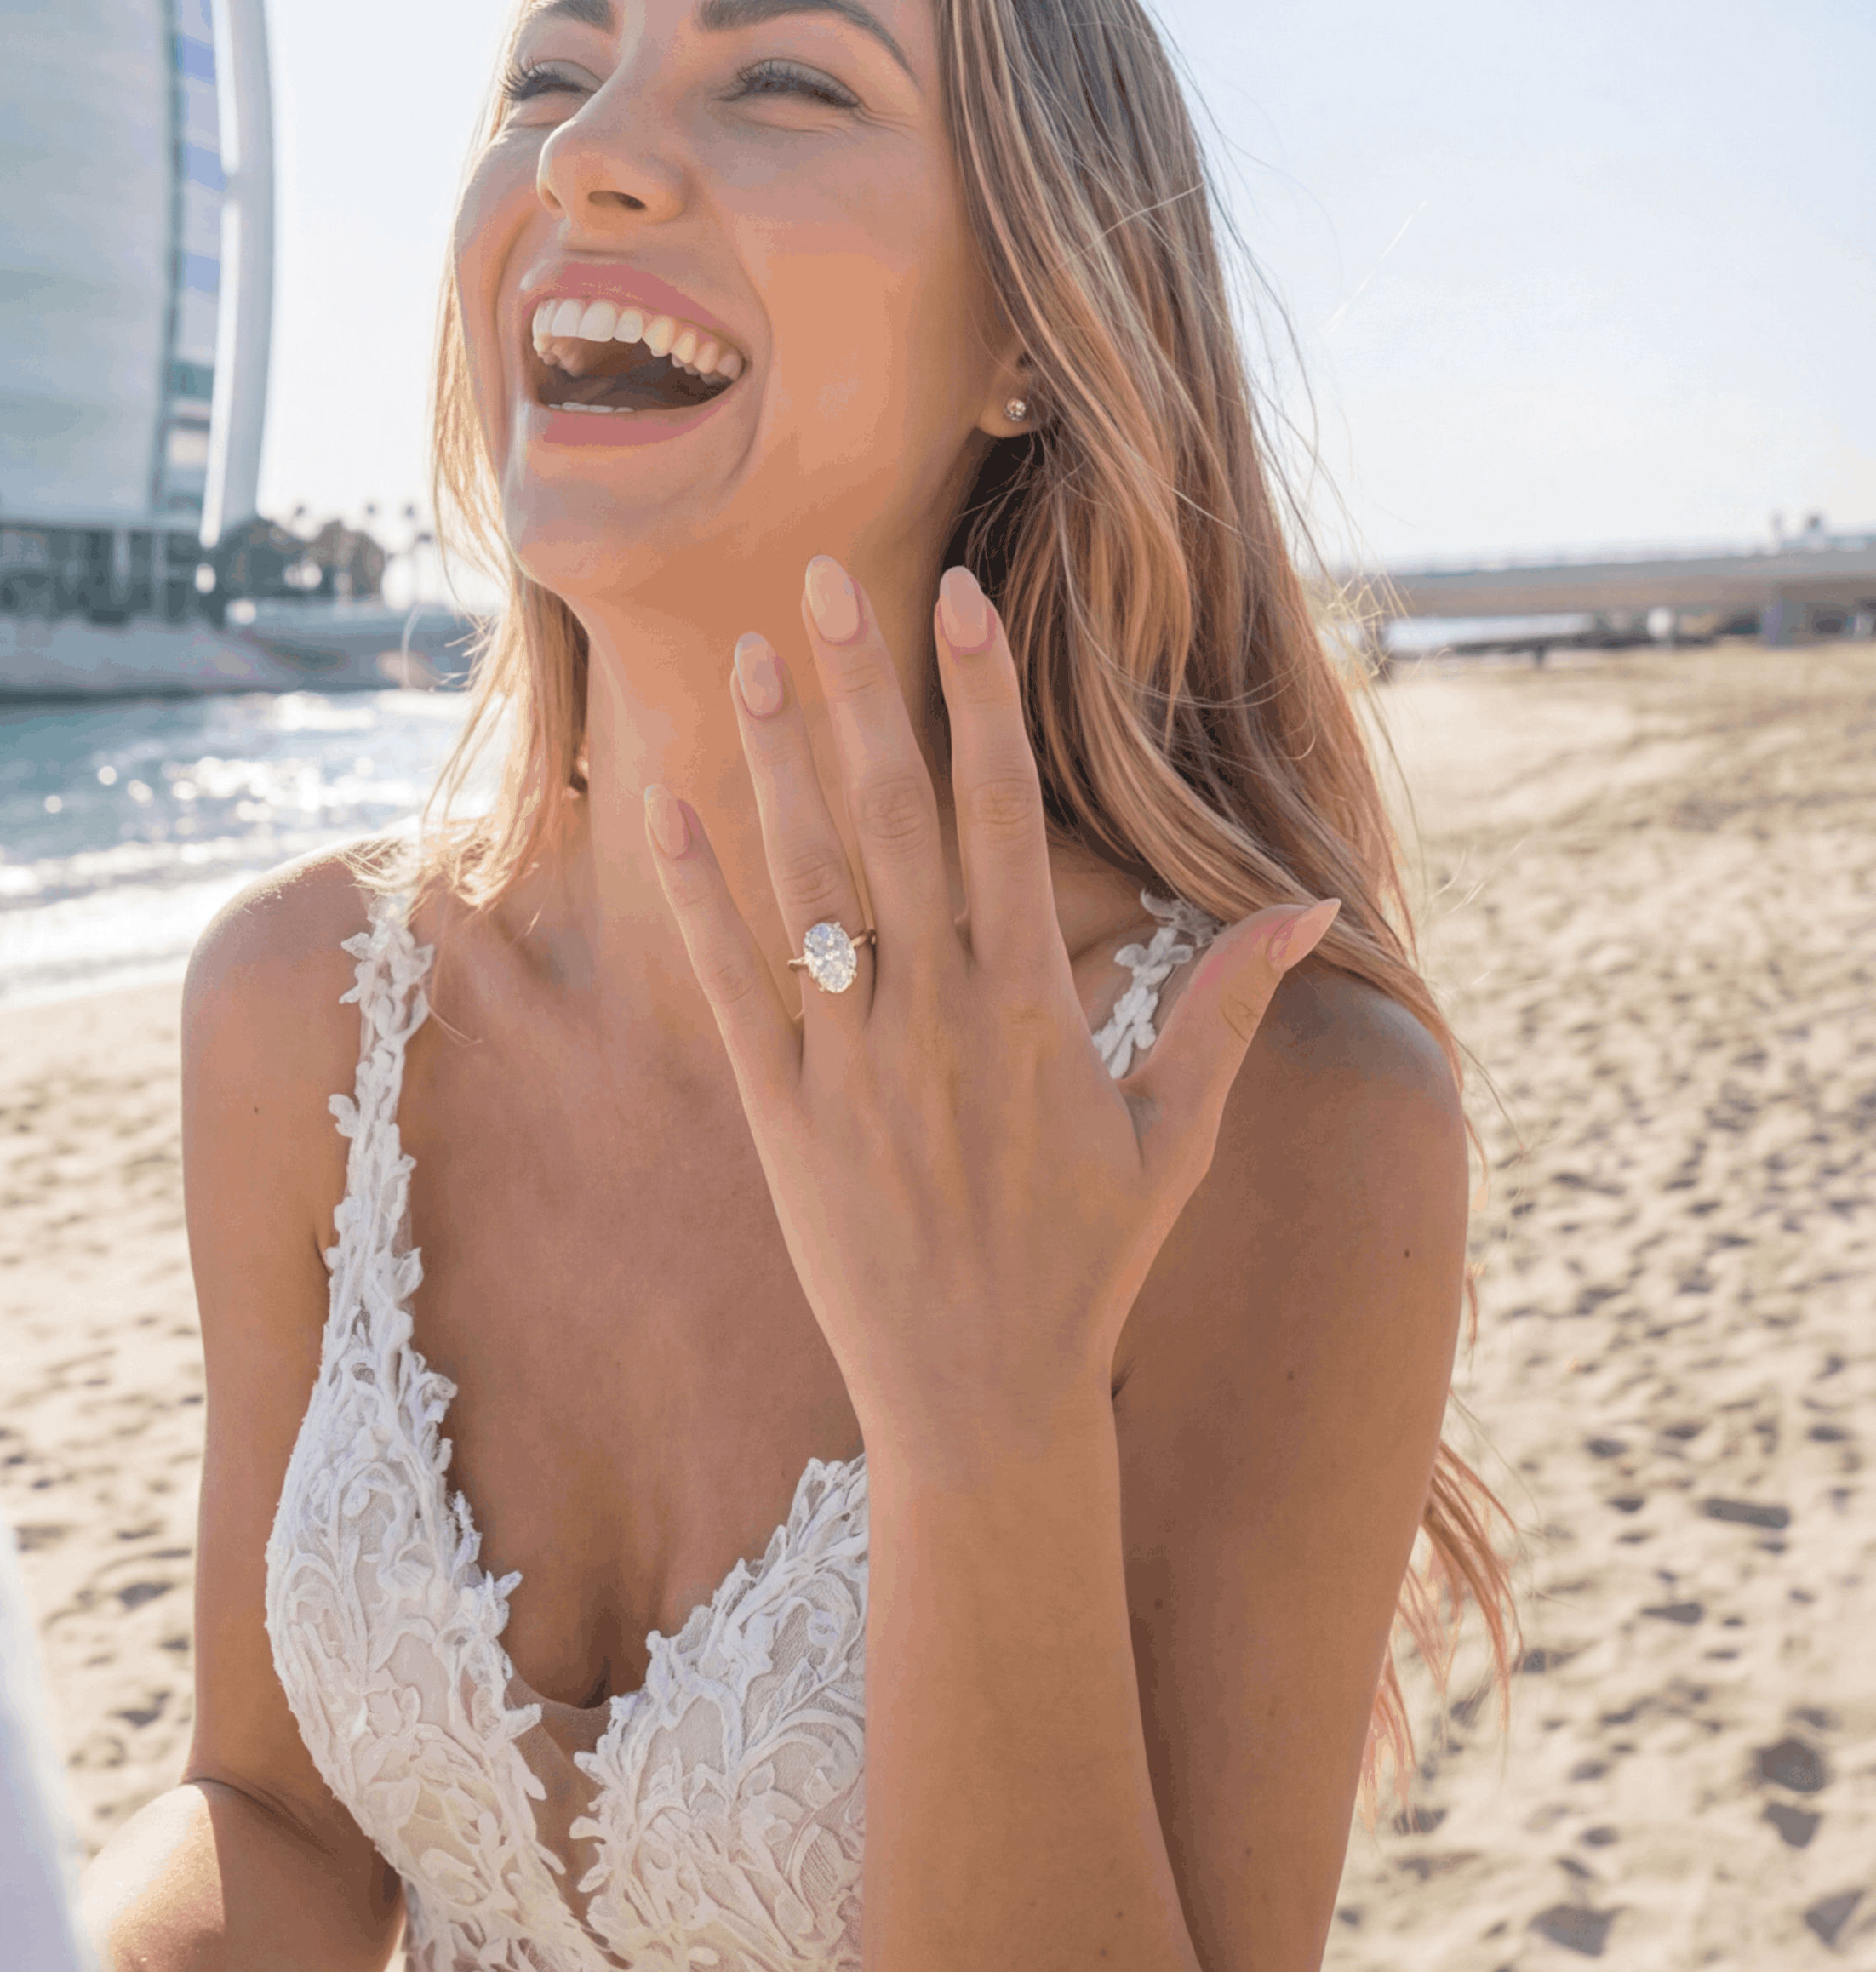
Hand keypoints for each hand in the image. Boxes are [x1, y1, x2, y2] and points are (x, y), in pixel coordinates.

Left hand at [645, 555, 1338, 1463]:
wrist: (982, 1399)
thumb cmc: (1086, 1267)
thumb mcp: (1175, 1137)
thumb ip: (1228, 1009)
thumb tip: (1308, 912)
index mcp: (1034, 1004)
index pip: (1004, 813)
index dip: (979, 698)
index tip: (959, 596)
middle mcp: (938, 1014)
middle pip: (892, 814)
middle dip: (862, 687)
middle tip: (822, 572)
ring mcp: (852, 1060)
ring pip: (806, 880)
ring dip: (774, 761)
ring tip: (748, 654)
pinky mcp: (781, 1114)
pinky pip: (731, 982)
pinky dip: (698, 894)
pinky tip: (664, 808)